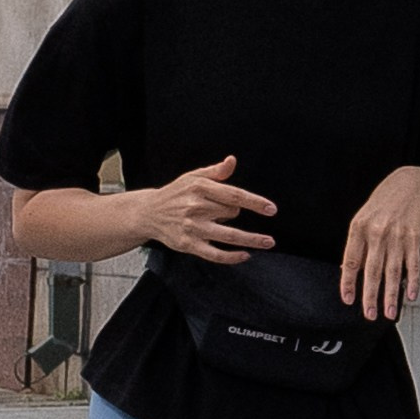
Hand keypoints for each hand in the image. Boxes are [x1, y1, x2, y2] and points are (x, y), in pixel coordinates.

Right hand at [140, 155, 277, 264]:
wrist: (148, 213)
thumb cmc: (175, 193)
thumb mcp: (193, 177)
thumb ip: (216, 171)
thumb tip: (232, 161)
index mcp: (199, 188)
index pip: (234, 195)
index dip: (255, 202)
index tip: (271, 209)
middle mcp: (196, 208)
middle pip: (232, 213)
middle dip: (236, 214)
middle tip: (226, 212)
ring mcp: (192, 228)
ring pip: (229, 235)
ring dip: (251, 240)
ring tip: (268, 242)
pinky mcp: (188, 245)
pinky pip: (215, 254)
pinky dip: (232, 257)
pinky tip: (245, 255)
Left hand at [340, 166, 419, 319]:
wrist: (408, 186)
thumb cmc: (382, 206)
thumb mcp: (362, 220)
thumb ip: (356, 246)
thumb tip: (346, 273)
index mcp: (358, 228)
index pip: (350, 261)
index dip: (348, 283)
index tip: (348, 300)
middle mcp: (377, 232)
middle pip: (372, 270)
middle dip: (371, 295)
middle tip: (369, 314)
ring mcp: (397, 235)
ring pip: (393, 270)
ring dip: (391, 294)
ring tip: (389, 312)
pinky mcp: (414, 236)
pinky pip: (413, 263)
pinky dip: (413, 281)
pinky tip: (410, 294)